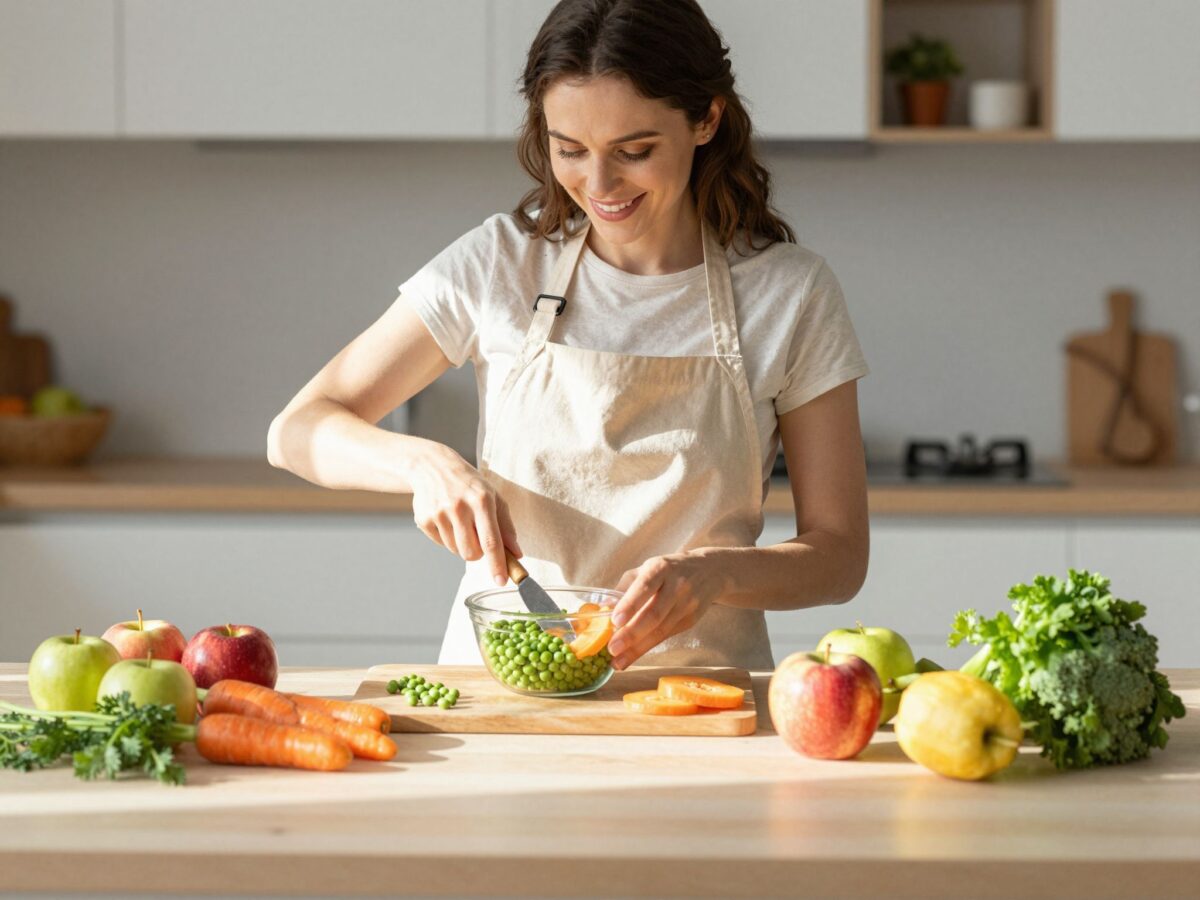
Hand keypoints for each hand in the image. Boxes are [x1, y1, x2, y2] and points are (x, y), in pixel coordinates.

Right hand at [410, 446, 520, 585]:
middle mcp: (459, 507)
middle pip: (472, 553)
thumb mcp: (493, 497)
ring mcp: (439, 513)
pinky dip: (447, 538)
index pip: (491, 540)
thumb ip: (506, 526)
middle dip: (478, 553)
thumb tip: (516, 553)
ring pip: (456, 551)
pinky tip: (447, 519)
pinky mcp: (423, 519)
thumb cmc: (469, 484)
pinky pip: (441, 544)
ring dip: (462, 544)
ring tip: (461, 522)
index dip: (497, 564)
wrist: (433, 466)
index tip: (502, 581)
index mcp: (481, 500)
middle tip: (477, 536)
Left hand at [607, 551, 726, 669]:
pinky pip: (666, 636)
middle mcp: (677, 586)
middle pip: (654, 614)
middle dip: (632, 634)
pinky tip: (631, 656)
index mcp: (661, 568)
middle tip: (612, 649)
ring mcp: (686, 604)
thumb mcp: (647, 568)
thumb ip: (625, 587)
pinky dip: (647, 648)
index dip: (630, 604)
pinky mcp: (691, 620)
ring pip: (661, 630)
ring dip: (637, 649)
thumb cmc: (668, 569)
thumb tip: (602, 610)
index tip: (615, 621)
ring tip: (617, 661)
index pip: (645, 586)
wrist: (710, 571)